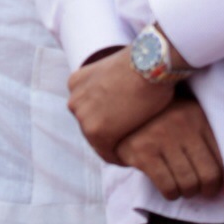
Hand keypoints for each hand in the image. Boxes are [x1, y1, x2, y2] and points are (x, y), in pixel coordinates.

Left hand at [66, 49, 177, 163]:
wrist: (149, 64)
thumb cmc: (145, 63)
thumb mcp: (115, 69)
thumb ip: (110, 85)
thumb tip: (123, 95)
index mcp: (76, 82)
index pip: (88, 109)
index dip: (106, 120)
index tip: (122, 127)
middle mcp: (74, 100)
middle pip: (90, 124)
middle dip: (109, 134)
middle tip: (127, 142)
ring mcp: (83, 116)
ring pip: (98, 140)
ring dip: (114, 146)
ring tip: (131, 153)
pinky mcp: (96, 131)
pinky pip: (107, 152)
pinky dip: (119, 158)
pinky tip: (132, 160)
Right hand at [115, 97, 223, 200]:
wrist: (117, 109)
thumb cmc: (158, 121)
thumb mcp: (185, 120)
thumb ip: (206, 144)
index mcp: (197, 116)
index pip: (222, 157)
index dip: (222, 179)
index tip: (215, 185)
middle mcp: (182, 125)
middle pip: (208, 174)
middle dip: (206, 190)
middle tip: (200, 190)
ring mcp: (161, 138)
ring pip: (188, 184)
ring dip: (187, 192)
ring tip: (182, 188)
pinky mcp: (142, 152)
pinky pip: (167, 186)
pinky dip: (171, 194)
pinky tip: (168, 189)